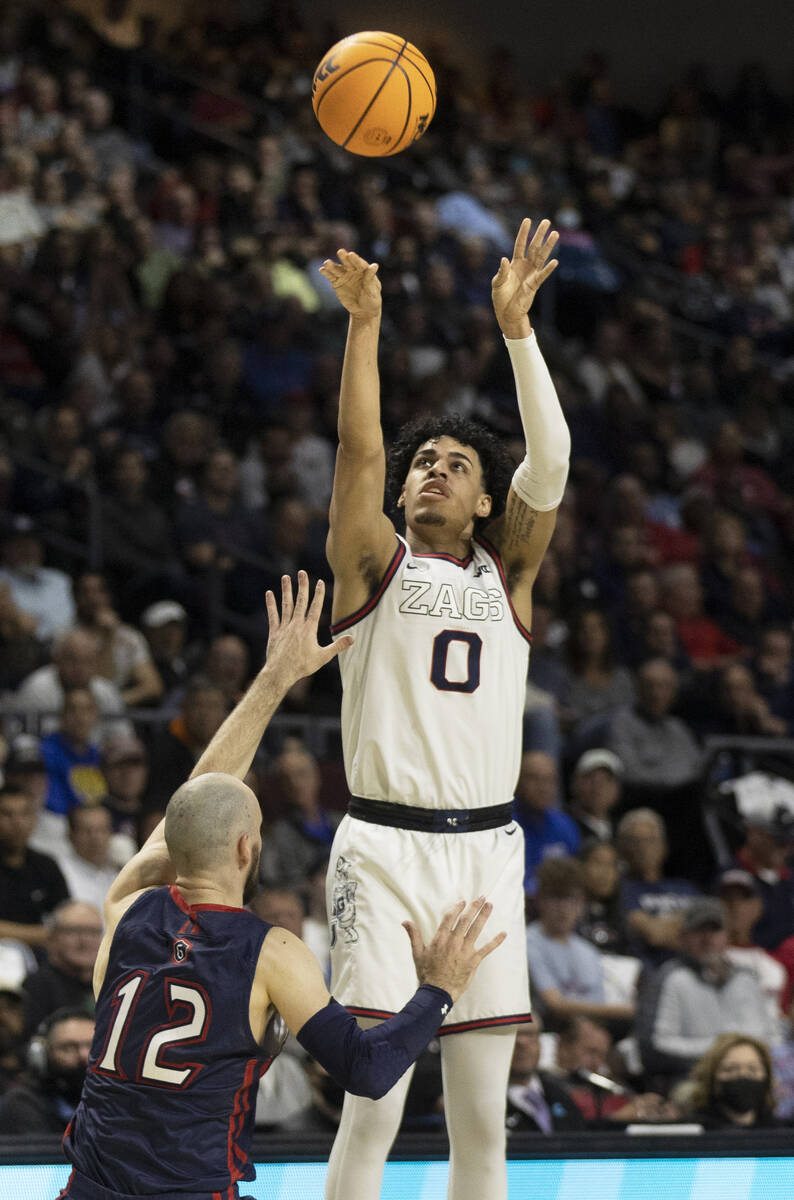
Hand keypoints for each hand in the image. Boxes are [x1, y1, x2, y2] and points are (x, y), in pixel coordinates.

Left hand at [265, 571, 352, 686]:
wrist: (281, 673)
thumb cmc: (303, 666)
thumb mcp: (323, 657)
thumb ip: (338, 646)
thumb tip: (353, 638)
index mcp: (309, 629)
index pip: (315, 607)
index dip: (318, 594)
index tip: (320, 582)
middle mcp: (296, 625)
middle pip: (301, 601)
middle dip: (302, 586)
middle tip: (302, 572)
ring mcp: (284, 627)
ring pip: (286, 605)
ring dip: (286, 590)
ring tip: (286, 577)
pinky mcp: (274, 632)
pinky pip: (273, 615)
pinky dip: (271, 604)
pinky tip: (269, 593)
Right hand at [319, 249, 381, 318]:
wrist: (363, 311)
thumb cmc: (371, 300)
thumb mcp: (372, 291)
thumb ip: (370, 278)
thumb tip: (375, 265)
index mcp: (364, 271)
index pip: (360, 264)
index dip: (355, 260)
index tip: (351, 255)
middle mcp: (353, 271)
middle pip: (348, 263)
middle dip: (344, 257)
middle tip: (340, 252)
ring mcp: (344, 276)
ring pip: (337, 269)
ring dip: (332, 265)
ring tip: (327, 263)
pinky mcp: (337, 282)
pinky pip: (331, 276)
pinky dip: (326, 273)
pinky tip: (322, 269)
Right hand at [403, 897, 505, 1002]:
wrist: (436, 993)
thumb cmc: (426, 973)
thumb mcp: (417, 953)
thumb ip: (414, 935)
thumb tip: (405, 921)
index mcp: (440, 939)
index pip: (450, 917)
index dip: (457, 908)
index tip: (463, 901)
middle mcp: (453, 942)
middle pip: (465, 920)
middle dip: (474, 906)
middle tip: (482, 896)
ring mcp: (464, 951)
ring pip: (476, 929)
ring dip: (484, 916)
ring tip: (490, 905)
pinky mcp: (473, 961)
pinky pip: (487, 949)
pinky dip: (496, 941)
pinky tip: (504, 933)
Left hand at [491, 218, 558, 338]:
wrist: (507, 313)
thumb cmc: (501, 297)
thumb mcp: (497, 283)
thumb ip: (502, 271)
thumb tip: (504, 259)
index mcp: (514, 263)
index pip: (520, 244)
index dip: (523, 233)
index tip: (528, 220)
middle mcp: (525, 266)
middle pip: (534, 247)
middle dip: (540, 234)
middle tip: (547, 221)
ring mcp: (531, 274)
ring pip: (541, 257)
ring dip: (548, 246)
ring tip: (555, 234)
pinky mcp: (534, 285)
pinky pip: (542, 275)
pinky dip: (548, 269)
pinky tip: (555, 261)